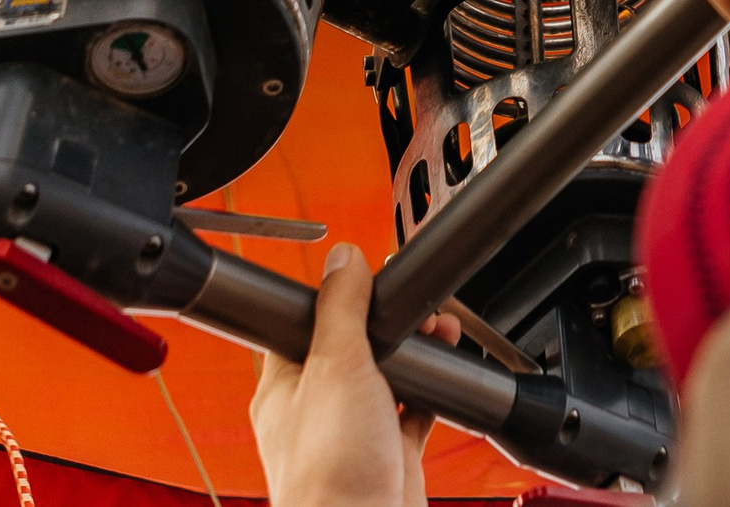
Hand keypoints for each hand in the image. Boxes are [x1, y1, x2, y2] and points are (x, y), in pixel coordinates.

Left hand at [250, 243, 458, 506]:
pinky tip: (444, 379)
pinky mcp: (387, 456)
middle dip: (389, 322)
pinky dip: (430, 394)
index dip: (338, 296)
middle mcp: (316, 409)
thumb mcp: (336, 366)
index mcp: (285, 386)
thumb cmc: (330, 471)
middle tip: (417, 305)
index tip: (369, 276)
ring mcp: (353, 434)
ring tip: (440, 330)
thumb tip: (342, 259)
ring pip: (386, 377)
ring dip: (415, 352)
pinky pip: (411, 414)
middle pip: (353, 347)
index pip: (306, 322)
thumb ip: (342, 309)